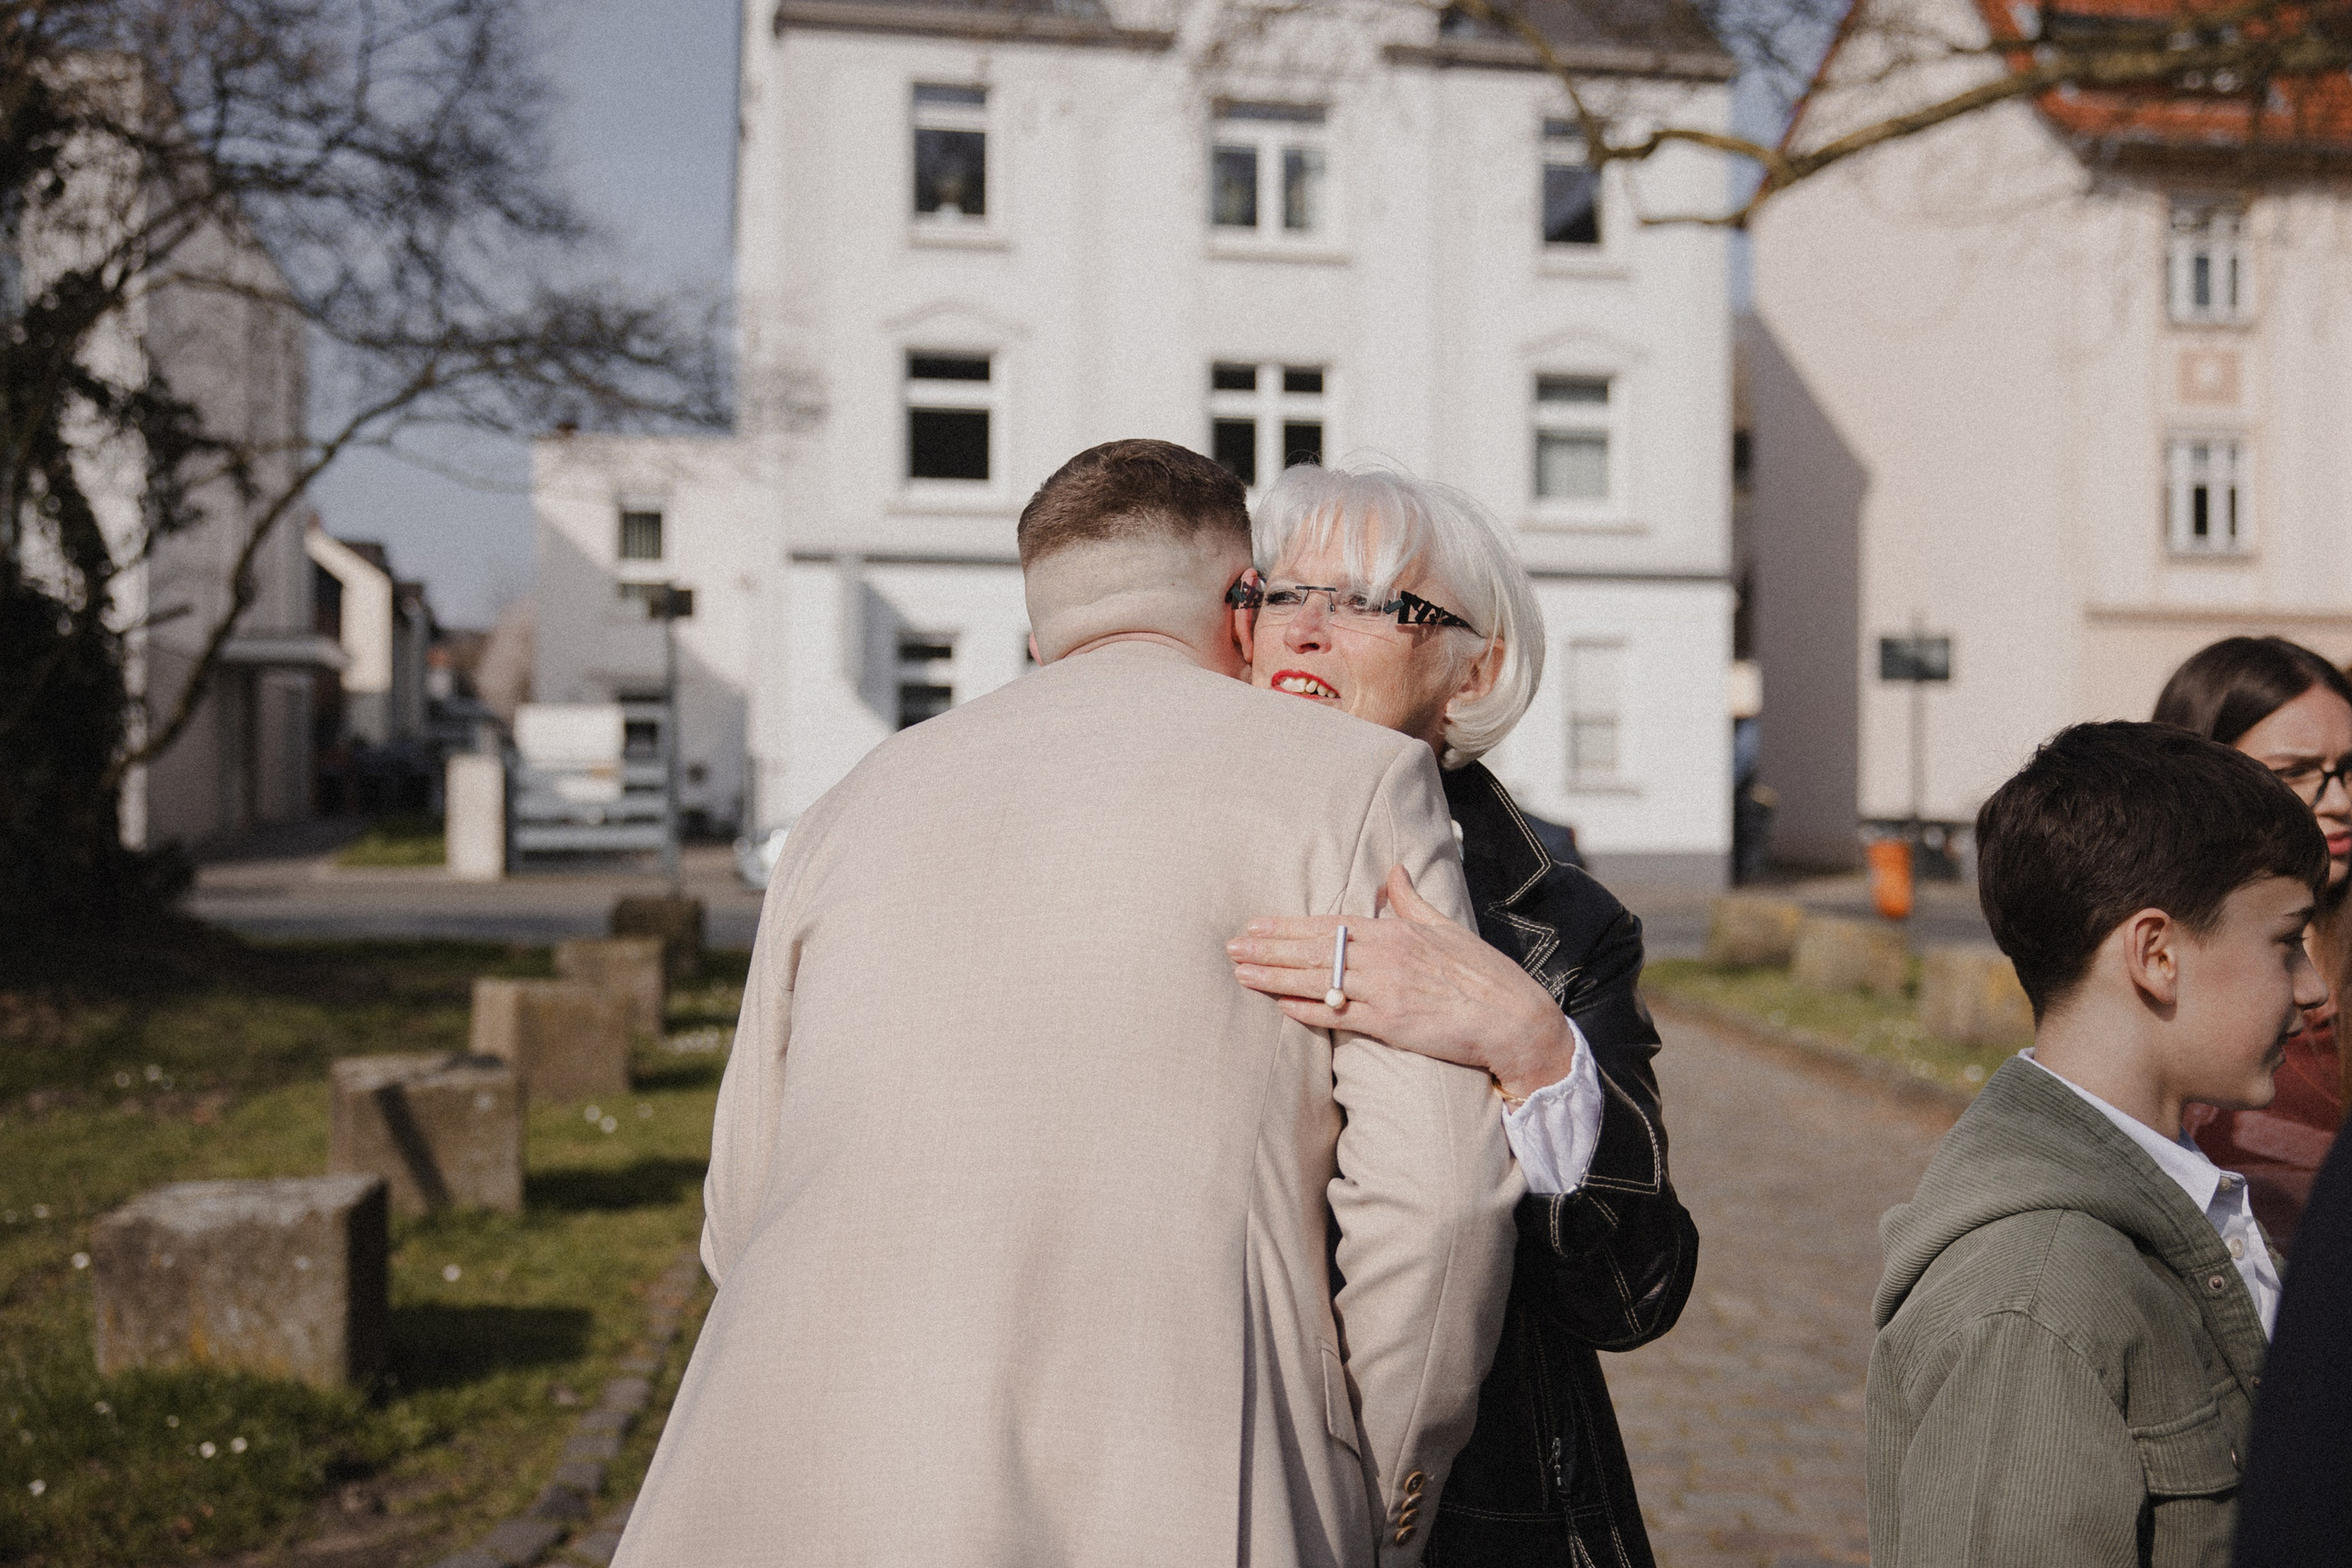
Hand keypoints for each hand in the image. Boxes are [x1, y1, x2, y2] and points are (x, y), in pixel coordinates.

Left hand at [1227, 864, 1579, 1100]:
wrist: (1511, 1017)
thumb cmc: (1480, 972)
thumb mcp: (1445, 925)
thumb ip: (1411, 899)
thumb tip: (1394, 869)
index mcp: (1395, 930)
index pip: (1328, 924)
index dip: (1287, 926)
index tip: (1255, 926)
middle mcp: (1384, 957)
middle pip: (1313, 950)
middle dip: (1268, 949)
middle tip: (1231, 947)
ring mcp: (1384, 992)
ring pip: (1317, 981)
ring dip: (1275, 977)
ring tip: (1241, 973)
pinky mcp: (1390, 1025)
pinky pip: (1338, 1016)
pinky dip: (1308, 1010)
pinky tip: (1279, 1005)